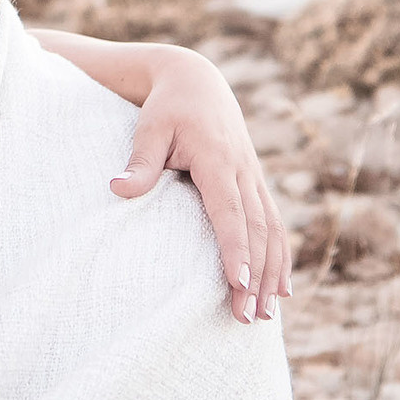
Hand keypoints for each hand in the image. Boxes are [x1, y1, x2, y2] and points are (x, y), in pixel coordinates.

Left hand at [110, 46, 289, 325]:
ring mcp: (253, 178)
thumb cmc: (167, 108)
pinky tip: (281, 289)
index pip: (230, 212)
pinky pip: (274, 224)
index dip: (235, 248)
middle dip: (255, 276)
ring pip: (271, 231)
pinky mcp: (255, 184)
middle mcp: (243, 171)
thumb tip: (118, 189)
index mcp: (217, 159)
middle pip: (256, 230)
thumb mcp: (150, 128)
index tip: (237, 283)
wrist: (196, 81)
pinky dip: (279, 257)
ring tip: (266, 316)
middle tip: (247, 318)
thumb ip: (140, 161)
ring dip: (271, 274)